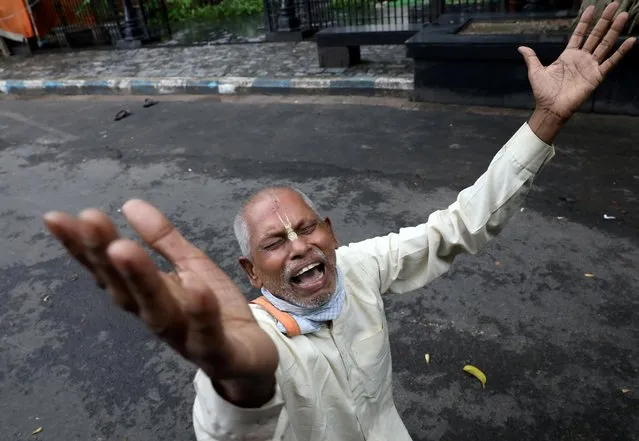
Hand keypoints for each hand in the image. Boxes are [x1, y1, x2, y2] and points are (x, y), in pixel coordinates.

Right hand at [44, 200, 277, 405]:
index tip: (57, 218)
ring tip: (123, 248)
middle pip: (126, 290)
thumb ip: (164, 240)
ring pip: (159, 312)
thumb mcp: (192, 266)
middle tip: (88, 221)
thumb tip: (130, 203)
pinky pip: (208, 334)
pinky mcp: (219, 353)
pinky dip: (200, 311)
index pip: (111, 270)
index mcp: (148, 295)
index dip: (84, 247)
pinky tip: (194, 285)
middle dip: (105, 257)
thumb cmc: (212, 310)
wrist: (252, 360)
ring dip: (141, 280)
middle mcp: (158, 317)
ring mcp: (187, 338)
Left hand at [518, 2, 636, 119]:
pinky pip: (611, 62)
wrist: (550, 108)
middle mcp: (581, 58)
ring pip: (605, 44)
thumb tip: (521, 48)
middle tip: (614, 4)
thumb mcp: (535, 71)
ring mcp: (590, 66)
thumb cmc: (543, 92)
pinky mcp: (596, 76)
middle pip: (596, 35)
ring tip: (623, 15)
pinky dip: (621, 52)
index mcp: (568, 55)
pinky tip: (631, 40)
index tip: (592, 7)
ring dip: (615, 30)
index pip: (580, 34)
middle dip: (605, 20)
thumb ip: (531, 58)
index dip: (586, 21)